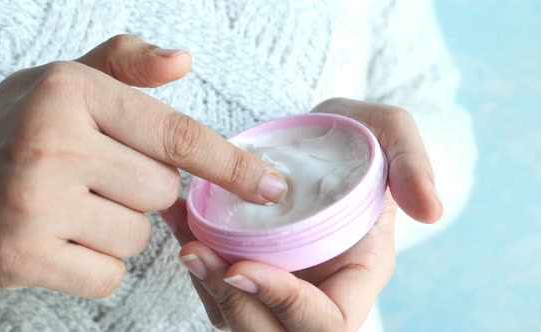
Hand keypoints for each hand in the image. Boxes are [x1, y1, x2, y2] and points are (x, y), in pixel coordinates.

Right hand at [0, 35, 286, 297]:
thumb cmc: (8, 133)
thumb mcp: (61, 82)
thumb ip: (126, 65)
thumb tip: (183, 60)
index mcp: (71, 93)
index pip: (177, 135)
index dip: (233, 164)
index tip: (272, 187)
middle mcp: (53, 143)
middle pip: (163, 193)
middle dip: (142, 192)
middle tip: (95, 180)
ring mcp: (34, 203)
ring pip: (138, 238)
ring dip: (117, 229)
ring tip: (70, 208)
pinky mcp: (22, 256)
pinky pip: (108, 275)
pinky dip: (94, 265)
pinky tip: (58, 240)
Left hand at [162, 98, 442, 330]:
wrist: (315, 138)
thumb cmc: (353, 136)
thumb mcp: (389, 133)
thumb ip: (413, 164)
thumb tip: (432, 212)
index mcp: (358, 275)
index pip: (328, 321)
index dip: (289, 304)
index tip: (245, 265)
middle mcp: (317, 291)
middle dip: (234, 304)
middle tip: (197, 254)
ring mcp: (279, 284)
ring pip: (237, 318)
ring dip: (206, 289)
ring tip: (182, 240)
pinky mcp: (247, 268)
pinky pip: (215, 287)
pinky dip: (193, 261)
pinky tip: (176, 221)